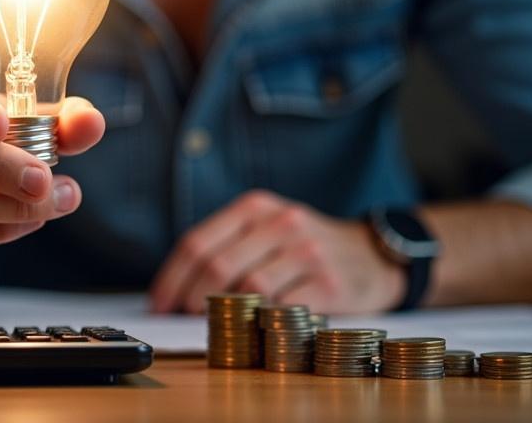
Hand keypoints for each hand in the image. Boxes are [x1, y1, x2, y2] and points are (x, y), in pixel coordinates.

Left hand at [148, 190, 404, 314]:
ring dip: (226, 313)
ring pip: (248, 288)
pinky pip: (283, 309)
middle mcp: (280, 222)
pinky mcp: (329, 282)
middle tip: (185, 318)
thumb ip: (228, 246)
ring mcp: (307, 251)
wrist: (371, 253)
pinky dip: (263, 322)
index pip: (198, 242)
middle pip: (217, 266)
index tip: (159, 304)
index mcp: (255, 206)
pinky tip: (257, 326)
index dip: (172, 278)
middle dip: (191, 299)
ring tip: (219, 324)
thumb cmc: (305, 245)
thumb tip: (176, 290)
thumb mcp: (267, 227)